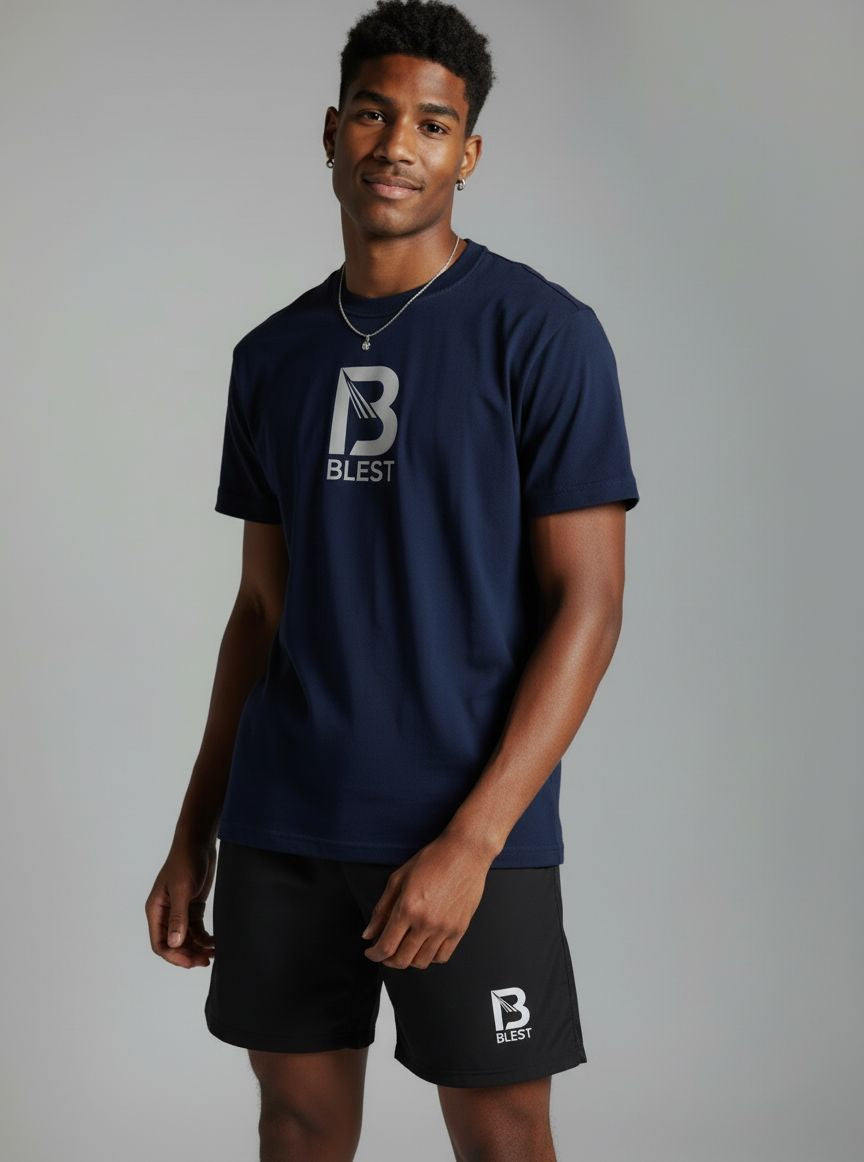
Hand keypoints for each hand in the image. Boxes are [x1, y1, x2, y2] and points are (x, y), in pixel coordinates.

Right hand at [145, 836, 216, 968]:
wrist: (199, 842)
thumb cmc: (186, 861)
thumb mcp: (182, 889)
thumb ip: (178, 917)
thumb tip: (175, 943)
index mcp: (156, 910)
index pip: (160, 943)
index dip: (174, 956)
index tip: (191, 962)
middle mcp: (165, 913)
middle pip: (173, 944)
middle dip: (188, 954)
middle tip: (205, 961)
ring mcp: (179, 911)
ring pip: (186, 938)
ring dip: (197, 948)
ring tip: (213, 954)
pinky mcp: (192, 906)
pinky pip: (196, 929)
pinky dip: (204, 937)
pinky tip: (215, 942)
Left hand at [361, 830, 493, 969]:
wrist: (464, 853)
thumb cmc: (432, 860)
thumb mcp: (398, 879)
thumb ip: (381, 909)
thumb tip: (368, 934)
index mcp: (407, 908)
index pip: (386, 946)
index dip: (374, 955)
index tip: (371, 953)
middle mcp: (426, 922)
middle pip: (402, 960)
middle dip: (388, 960)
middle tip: (385, 953)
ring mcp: (444, 928)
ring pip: (422, 962)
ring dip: (408, 960)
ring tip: (404, 949)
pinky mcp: (459, 929)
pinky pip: (442, 957)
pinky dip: (429, 957)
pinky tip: (424, 946)